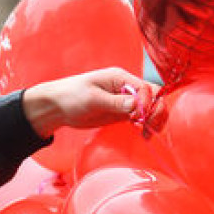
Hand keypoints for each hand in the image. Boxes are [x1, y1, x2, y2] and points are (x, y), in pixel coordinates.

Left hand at [20, 68, 159, 138]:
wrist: (57, 107)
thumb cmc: (71, 96)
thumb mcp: (93, 99)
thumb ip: (116, 102)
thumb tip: (137, 105)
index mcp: (121, 78)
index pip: (147, 88)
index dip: (150, 103)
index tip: (142, 118)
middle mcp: (126, 88)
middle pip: (153, 98)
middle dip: (156, 112)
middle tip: (151, 128)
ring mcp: (125, 101)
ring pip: (149, 109)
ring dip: (153, 121)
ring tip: (149, 133)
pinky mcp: (121, 113)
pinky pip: (140, 118)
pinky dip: (145, 126)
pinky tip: (144, 135)